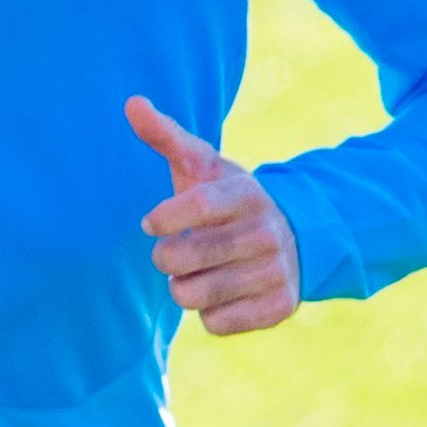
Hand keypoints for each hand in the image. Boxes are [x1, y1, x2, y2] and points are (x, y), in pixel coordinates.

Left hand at [125, 96, 300, 335]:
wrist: (295, 235)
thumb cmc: (228, 197)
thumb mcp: (203, 164)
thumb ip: (165, 136)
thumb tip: (131, 102)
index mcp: (245, 195)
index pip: (199, 206)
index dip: (165, 218)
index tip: (149, 222)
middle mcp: (266, 233)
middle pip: (188, 258)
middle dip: (165, 257)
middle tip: (172, 250)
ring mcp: (276, 272)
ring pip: (197, 295)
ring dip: (182, 287)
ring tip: (195, 272)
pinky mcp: (279, 308)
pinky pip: (217, 323)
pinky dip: (207, 312)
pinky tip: (218, 292)